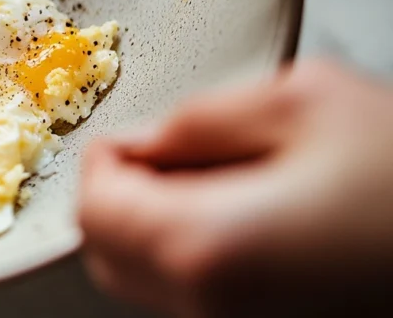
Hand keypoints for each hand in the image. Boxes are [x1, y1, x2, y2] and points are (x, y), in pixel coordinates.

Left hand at [78, 60, 392, 316]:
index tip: (133, 135)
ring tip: (213, 178)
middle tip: (165, 153)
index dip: (103, 159)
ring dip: (152, 226)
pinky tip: (243, 215)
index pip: (95, 210)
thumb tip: (148, 141)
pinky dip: (192, 255)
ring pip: (148, 283)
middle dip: (119, 196)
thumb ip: (201, 117)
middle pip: (109, 256)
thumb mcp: (304, 102)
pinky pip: (198, 298)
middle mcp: (215, 308)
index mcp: (209, 246)